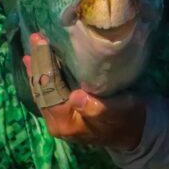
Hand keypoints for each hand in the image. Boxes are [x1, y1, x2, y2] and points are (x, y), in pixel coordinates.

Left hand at [23, 33, 145, 150]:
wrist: (135, 130)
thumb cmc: (126, 118)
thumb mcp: (116, 112)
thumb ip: (95, 108)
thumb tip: (76, 97)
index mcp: (66, 123)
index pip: (49, 91)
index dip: (44, 66)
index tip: (41, 43)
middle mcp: (57, 123)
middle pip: (41, 90)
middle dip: (37, 65)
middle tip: (34, 39)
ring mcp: (59, 119)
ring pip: (43, 91)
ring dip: (38, 69)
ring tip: (33, 48)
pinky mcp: (64, 112)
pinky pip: (49, 92)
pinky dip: (45, 76)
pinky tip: (41, 63)